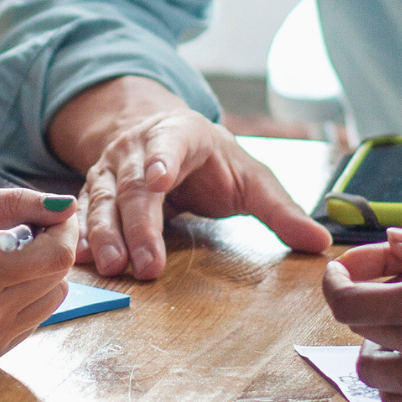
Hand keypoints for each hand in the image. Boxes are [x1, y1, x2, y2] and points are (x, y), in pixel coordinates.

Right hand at [0, 189, 77, 362]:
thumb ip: (12, 202)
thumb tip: (66, 205)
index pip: (56, 257)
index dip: (64, 229)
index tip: (52, 212)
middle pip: (58, 280)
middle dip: (51, 247)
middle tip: (21, 227)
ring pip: (49, 303)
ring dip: (38, 274)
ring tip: (0, 254)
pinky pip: (27, 323)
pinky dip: (21, 298)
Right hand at [67, 101, 327, 279]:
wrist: (161, 138)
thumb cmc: (213, 163)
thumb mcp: (251, 178)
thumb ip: (281, 210)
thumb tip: (320, 243)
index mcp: (180, 133)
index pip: (169, 145)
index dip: (162, 161)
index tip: (159, 181)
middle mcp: (137, 147)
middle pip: (133, 186)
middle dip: (138, 226)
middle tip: (145, 266)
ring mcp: (110, 167)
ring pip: (102, 200)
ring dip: (105, 235)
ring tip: (113, 267)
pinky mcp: (94, 189)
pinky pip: (83, 212)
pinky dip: (81, 234)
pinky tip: (82, 257)